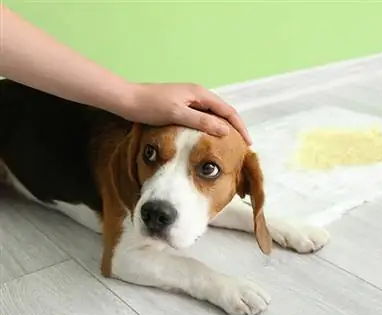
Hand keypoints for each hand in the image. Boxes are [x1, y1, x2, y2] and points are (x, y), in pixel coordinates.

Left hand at [122, 82, 251, 143]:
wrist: (126, 100)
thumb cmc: (150, 106)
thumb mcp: (177, 114)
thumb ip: (201, 122)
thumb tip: (225, 130)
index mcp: (200, 94)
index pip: (228, 110)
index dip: (240, 127)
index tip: (247, 143)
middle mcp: (197, 95)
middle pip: (222, 112)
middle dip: (234, 128)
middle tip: (241, 147)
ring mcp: (189, 100)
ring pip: (212, 116)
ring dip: (222, 129)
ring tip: (229, 145)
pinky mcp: (181, 107)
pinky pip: (202, 118)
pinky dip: (209, 129)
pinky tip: (208, 140)